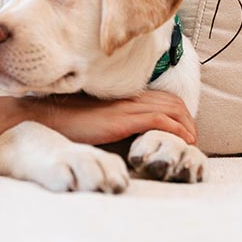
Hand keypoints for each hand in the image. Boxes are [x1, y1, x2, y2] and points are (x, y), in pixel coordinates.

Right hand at [33, 91, 197, 146]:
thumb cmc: (69, 122)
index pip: (164, 97)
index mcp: (124, 97)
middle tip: (192, 141)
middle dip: (189, 121)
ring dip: (186, 127)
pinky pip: (158, 120)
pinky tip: (180, 142)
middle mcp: (129, 98)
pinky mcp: (122, 119)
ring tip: (190, 144)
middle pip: (173, 101)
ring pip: (171, 109)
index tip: (183, 133)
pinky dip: (175, 130)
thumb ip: (116, 121)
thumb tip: (130, 135)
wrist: (49, 118)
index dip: (180, 114)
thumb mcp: (99, 119)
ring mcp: (126, 107)